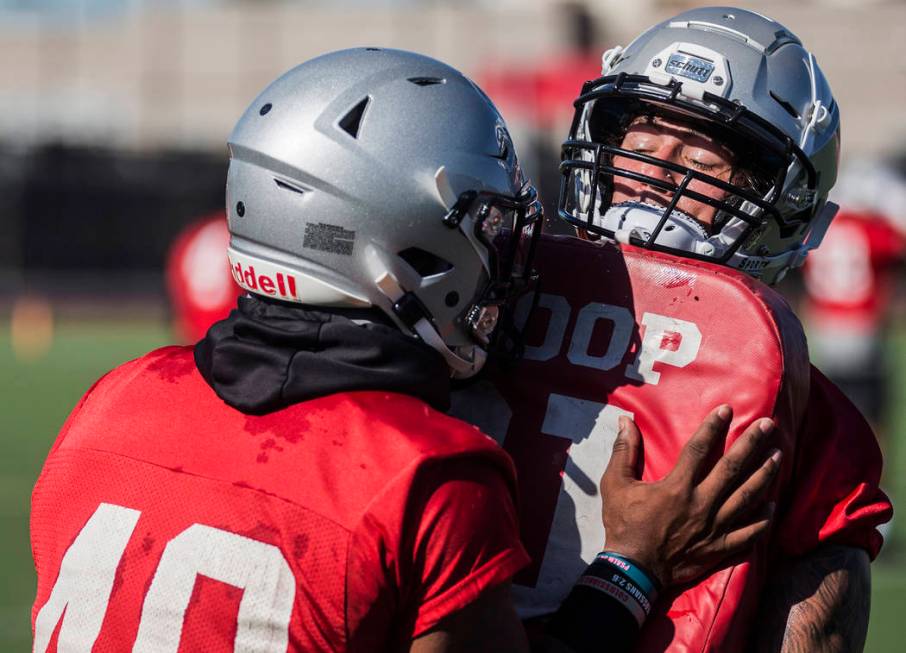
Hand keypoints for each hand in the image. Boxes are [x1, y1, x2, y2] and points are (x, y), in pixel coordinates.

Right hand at [600, 405, 779, 586]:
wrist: (633, 569)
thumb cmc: (623, 524)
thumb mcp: (616, 484)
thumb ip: (624, 452)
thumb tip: (626, 421)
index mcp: (677, 486)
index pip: (699, 449)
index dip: (714, 427)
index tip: (727, 409)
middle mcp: (701, 503)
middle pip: (733, 468)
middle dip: (752, 444)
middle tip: (769, 425)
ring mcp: (714, 527)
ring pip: (747, 497)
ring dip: (765, 475)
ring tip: (778, 456)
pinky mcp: (719, 547)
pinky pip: (748, 533)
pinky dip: (763, 520)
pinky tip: (773, 505)